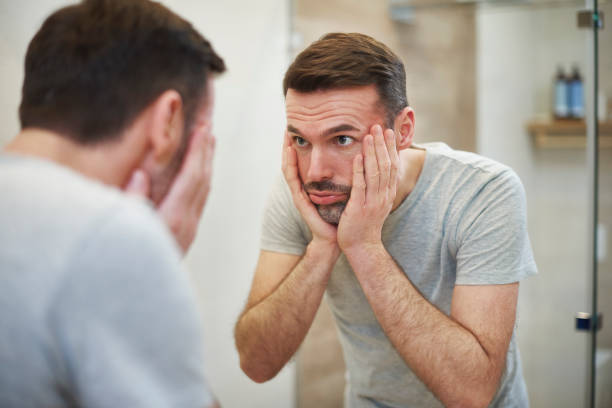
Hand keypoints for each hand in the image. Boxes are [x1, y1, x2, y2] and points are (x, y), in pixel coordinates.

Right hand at [125, 124, 215, 253]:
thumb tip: (141, 175)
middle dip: (206, 152)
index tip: (203, 128)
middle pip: (202, 181)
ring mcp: (188, 231)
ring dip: (206, 165)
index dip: (198, 151)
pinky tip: (198, 174)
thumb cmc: (125, 263)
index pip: (191, 178)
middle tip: (209, 126)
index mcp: (172, 219)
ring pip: (203, 191)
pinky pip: (199, 201)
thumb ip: (132, 202)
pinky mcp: (185, 235)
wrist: (140, 302)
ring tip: (207, 143)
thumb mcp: (124, 230)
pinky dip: (201, 181)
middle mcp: (186, 224)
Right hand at [282, 133, 337, 248]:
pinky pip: (293, 180)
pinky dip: (290, 165)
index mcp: (312, 186)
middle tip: (287, 128)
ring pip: (289, 168)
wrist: (337, 237)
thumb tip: (356, 157)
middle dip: (288, 145)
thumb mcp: (342, 192)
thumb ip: (342, 177)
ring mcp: (300, 194)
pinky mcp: (301, 200)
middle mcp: (303, 188)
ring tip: (286, 136)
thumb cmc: (341, 215)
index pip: (303, 162)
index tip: (301, 128)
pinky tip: (290, 152)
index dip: (302, 146)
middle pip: (292, 163)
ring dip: (286, 152)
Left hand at [337, 125, 398, 251]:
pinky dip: (360, 170)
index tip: (387, 132)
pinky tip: (358, 157)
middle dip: (382, 145)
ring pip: (375, 172)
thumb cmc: (365, 224)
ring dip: (372, 152)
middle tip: (378, 126)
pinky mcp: (359, 207)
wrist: (361, 247)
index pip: (392, 166)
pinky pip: (361, 186)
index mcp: (387, 194)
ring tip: (369, 136)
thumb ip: (377, 187)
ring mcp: (372, 202)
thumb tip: (378, 170)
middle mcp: (383, 196)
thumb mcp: (376, 203)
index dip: (390, 148)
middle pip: (386, 165)